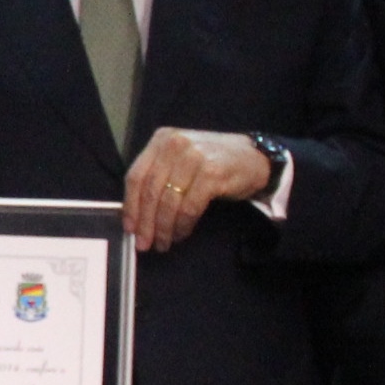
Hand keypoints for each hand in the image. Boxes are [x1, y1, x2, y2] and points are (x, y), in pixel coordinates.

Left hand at [121, 128, 271, 251]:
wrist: (254, 158)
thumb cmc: (212, 163)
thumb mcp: (180, 161)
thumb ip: (158, 177)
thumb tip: (136, 215)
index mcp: (162, 140)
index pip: (136, 176)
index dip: (130, 206)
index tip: (130, 229)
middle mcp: (175, 145)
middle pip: (151, 191)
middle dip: (146, 223)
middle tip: (144, 244)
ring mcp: (194, 157)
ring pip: (168, 201)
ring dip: (164, 228)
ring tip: (163, 243)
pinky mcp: (211, 173)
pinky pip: (189, 207)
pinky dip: (183, 224)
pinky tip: (181, 233)